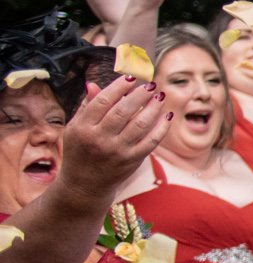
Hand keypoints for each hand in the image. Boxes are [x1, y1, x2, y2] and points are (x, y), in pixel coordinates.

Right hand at [60, 74, 170, 193]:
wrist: (84, 185)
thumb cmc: (80, 151)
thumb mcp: (75, 128)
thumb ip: (86, 106)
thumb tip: (93, 83)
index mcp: (83, 127)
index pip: (104, 101)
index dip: (119, 87)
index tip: (131, 77)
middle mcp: (100, 138)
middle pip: (123, 111)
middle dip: (139, 95)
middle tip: (150, 85)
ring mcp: (117, 150)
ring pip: (140, 124)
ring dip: (153, 108)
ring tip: (160, 96)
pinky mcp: (132, 160)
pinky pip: (151, 141)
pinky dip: (161, 128)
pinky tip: (167, 116)